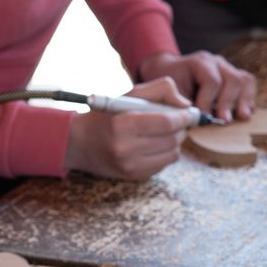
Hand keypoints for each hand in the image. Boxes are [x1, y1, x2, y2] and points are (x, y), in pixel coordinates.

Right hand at [64, 77, 193, 179]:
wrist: (78, 143)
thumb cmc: (105, 115)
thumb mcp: (128, 94)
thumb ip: (159, 90)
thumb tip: (185, 104)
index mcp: (122, 125)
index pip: (166, 122)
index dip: (183, 117)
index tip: (188, 113)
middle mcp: (125, 149)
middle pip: (172, 139)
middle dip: (181, 128)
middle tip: (178, 121)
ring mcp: (130, 166)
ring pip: (172, 154)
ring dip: (175, 141)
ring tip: (165, 132)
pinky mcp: (134, 176)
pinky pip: (164, 164)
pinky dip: (166, 153)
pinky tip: (154, 145)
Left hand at [138, 51, 255, 122]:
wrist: (171, 72)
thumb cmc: (169, 85)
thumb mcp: (168, 92)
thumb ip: (180, 104)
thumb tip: (196, 118)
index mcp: (200, 62)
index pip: (212, 81)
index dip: (208, 101)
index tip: (202, 117)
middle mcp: (217, 63)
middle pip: (233, 79)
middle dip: (228, 102)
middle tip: (224, 121)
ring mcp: (228, 68)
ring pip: (245, 80)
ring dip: (244, 100)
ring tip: (241, 117)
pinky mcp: (235, 78)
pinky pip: (248, 85)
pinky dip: (249, 99)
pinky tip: (243, 114)